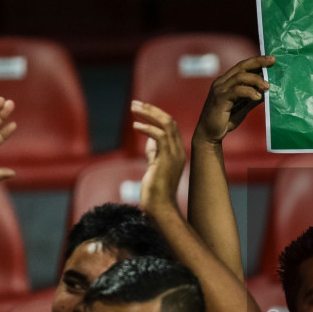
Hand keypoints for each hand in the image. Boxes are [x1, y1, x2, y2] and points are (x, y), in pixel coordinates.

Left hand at [132, 100, 186, 214]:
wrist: (160, 208)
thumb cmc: (155, 191)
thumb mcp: (155, 166)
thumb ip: (154, 151)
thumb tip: (149, 138)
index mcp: (177, 152)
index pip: (171, 126)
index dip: (156, 115)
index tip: (141, 109)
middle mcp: (178, 151)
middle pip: (170, 121)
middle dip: (152, 110)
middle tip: (135, 103)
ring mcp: (175, 155)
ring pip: (167, 125)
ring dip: (149, 114)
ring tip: (134, 109)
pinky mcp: (167, 160)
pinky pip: (160, 137)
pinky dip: (147, 128)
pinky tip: (135, 126)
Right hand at [194, 56, 272, 144]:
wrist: (209, 135)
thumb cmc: (225, 121)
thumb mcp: (242, 107)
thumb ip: (252, 98)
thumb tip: (267, 92)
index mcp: (226, 82)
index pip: (242, 66)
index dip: (256, 61)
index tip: (271, 59)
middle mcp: (221, 82)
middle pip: (241, 66)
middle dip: (258, 62)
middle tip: (272, 61)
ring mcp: (219, 90)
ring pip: (240, 77)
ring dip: (256, 80)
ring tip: (267, 86)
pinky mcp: (220, 99)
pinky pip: (236, 91)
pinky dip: (249, 92)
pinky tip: (258, 97)